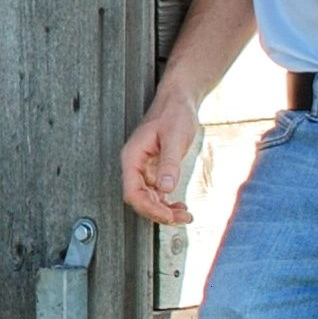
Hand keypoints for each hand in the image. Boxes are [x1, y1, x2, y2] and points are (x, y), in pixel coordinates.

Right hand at [120, 97, 201, 226]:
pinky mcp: (155, 169)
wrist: (179, 100)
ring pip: (148, 198)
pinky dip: (167, 203)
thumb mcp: (175, 137)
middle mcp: (135, 165)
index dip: (148, 208)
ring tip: (185, 215)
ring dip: (165, 210)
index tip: (168, 215)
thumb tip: (165, 188)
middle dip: (159, 212)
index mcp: (132, 157)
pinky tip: (180, 207)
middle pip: (140, 199)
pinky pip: (157, 193)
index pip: (132, 192)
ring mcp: (144, 168)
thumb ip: (169, 163)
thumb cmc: (174, 113)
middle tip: (182, 218)